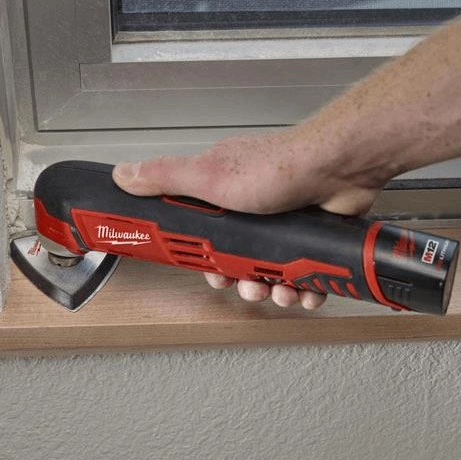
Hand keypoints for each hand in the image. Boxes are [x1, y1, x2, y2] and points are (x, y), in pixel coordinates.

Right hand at [112, 126, 386, 307]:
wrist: (337, 168)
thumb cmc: (278, 169)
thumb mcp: (209, 175)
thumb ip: (166, 177)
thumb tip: (123, 175)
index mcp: (221, 194)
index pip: (200, 233)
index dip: (202, 260)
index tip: (205, 274)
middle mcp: (251, 209)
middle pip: (237, 259)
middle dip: (241, 281)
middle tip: (246, 287)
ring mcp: (281, 224)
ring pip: (270, 270)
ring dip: (273, 289)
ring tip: (279, 291)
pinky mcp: (308, 236)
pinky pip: (302, 272)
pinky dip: (303, 286)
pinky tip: (304, 289)